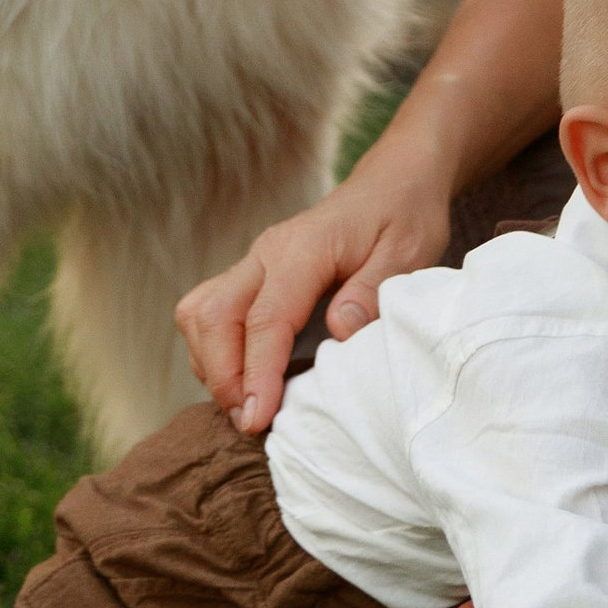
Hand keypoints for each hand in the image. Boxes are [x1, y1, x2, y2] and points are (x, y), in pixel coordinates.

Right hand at [177, 163, 452, 436]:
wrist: (393, 183)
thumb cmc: (403, 218)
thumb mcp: (407, 253)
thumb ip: (371, 292)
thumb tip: (339, 332)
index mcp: (303, 249)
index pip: (265, 319)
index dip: (256, 374)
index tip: (257, 420)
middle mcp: (265, 254)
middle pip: (212, 317)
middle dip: (222, 377)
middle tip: (251, 424)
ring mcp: (253, 264)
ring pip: (200, 314)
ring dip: (213, 365)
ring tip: (246, 408)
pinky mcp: (252, 277)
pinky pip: (210, 313)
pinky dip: (216, 351)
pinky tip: (245, 380)